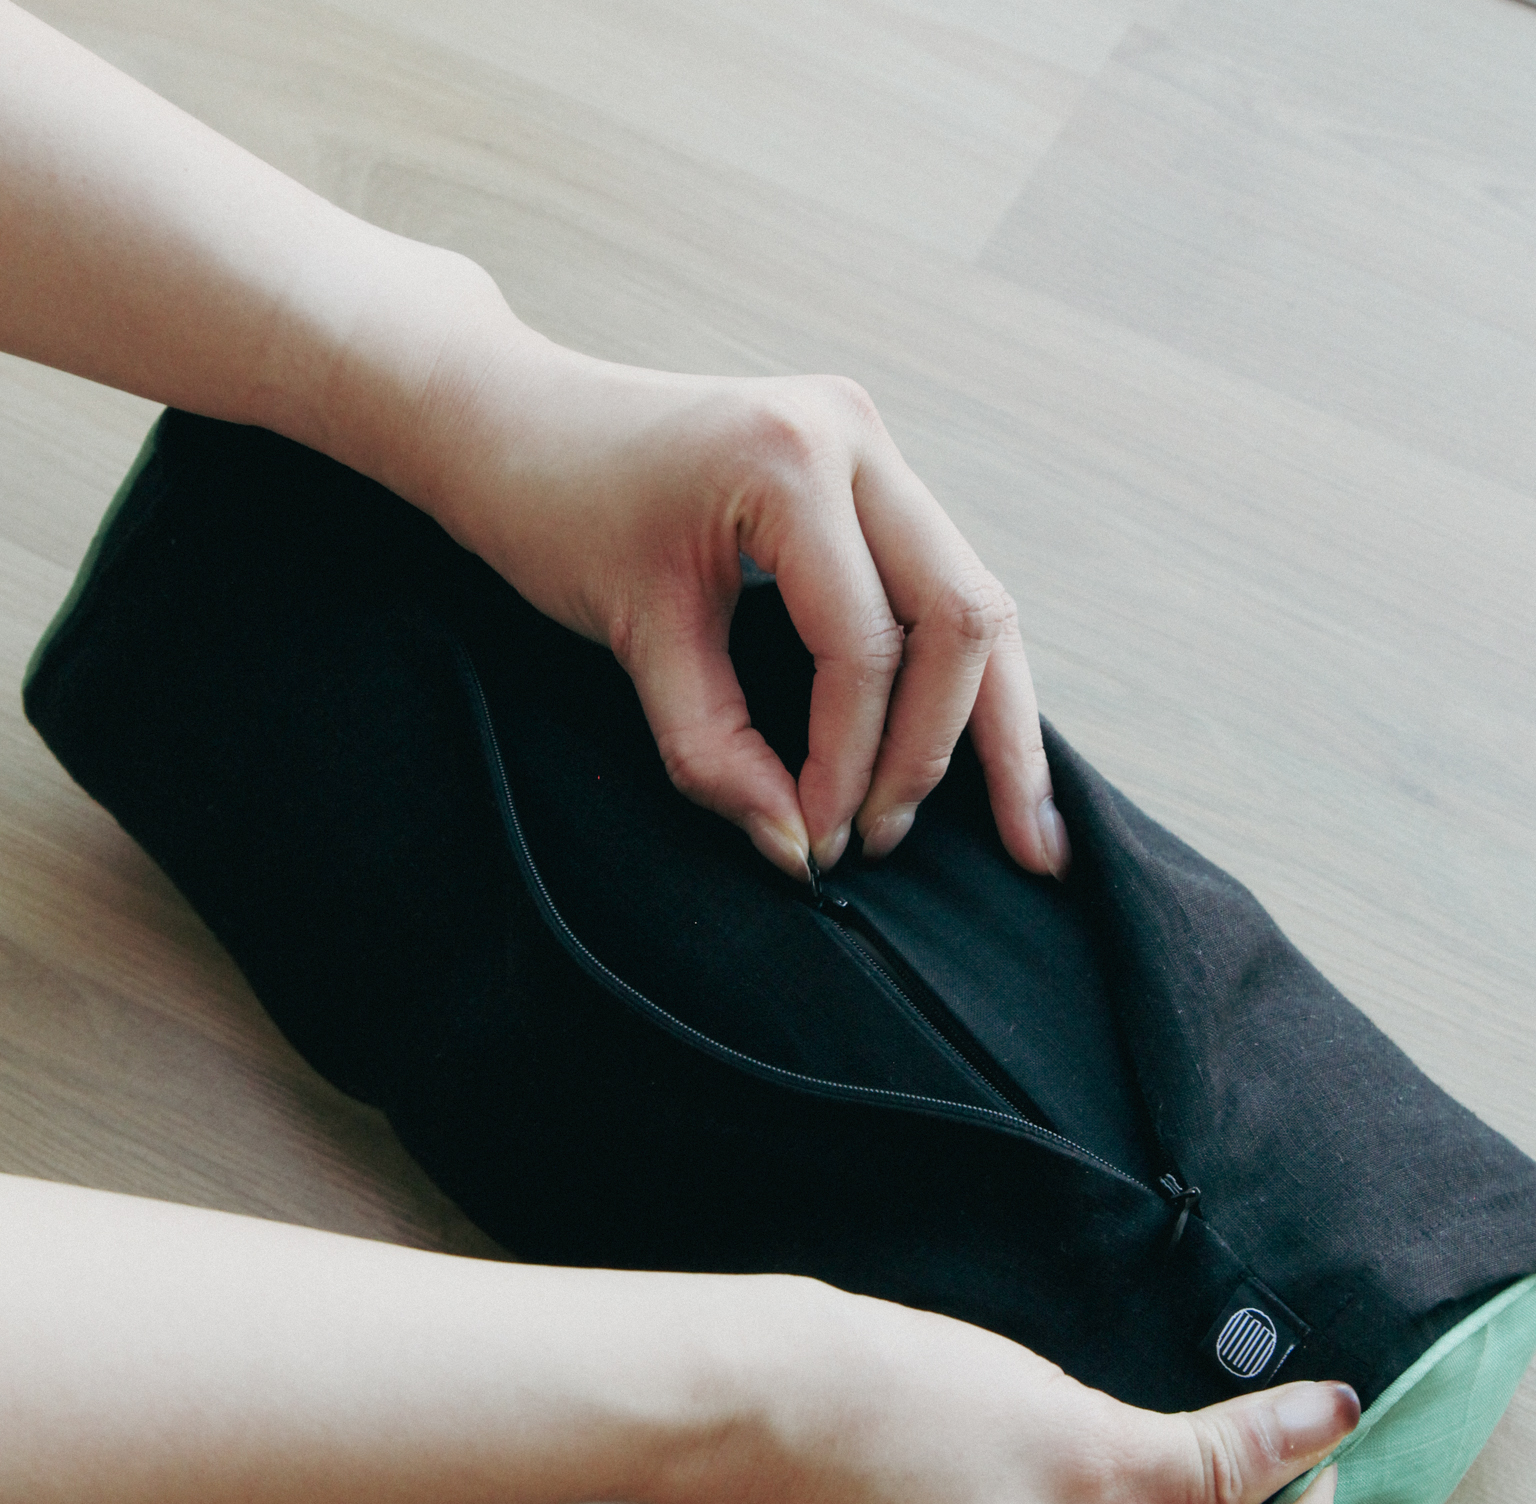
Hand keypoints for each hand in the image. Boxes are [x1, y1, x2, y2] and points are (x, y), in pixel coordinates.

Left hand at [0, 7, 1058, 883]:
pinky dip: (966, 683)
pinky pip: (948, 592)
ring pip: (980, 605)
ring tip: (1023, 835)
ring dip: (991, 725)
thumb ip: (712, 748)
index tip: (816, 842)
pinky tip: (995, 760)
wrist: (516, 421)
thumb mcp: (629, 634)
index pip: (860, 646)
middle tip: (884, 842)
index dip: (848, 760)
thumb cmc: (555, 510)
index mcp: (792, 460)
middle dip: (941, 749)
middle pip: (962, 617)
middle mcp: (857, 438)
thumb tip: (797, 847)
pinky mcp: (874, 481)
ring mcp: (876, 449)